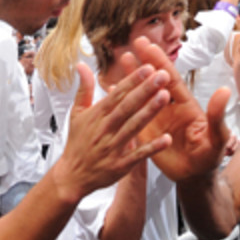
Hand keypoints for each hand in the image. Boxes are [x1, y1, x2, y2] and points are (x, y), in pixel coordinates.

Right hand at [56, 55, 172, 202]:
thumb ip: (83, 89)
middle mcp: (105, 129)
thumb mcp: (76, 113)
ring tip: (165, 97)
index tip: (148, 68)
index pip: (117, 94)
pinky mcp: (121, 165)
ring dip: (150, 112)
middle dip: (145, 90)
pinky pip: (138, 155)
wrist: (72, 175)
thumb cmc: (78, 142)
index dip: (133, 80)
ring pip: (133, 127)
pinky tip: (166, 139)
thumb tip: (82, 65)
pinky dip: (152, 147)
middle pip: (127, 107)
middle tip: (162, 76)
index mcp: (97, 115)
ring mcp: (113, 147)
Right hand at [130, 36, 232, 182]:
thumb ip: (217, 115)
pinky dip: (123, 105)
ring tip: (121, 59)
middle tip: (132, 43)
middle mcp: (169, 110)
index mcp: (185, 106)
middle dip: (144, 63)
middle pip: (154, 83)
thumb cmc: (210, 156)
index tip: (148, 45)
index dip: (159, 62)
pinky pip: (132, 117)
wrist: (198, 177)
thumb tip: (224, 91)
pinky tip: (112, 90)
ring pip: (140, 97)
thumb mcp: (217, 137)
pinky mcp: (146, 136)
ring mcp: (156, 122)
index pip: (170, 80)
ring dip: (131, 79)